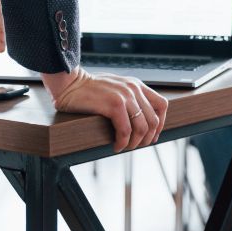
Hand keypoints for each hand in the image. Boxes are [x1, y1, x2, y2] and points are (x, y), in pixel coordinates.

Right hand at [45, 68, 168, 152]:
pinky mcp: (113, 104)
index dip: (160, 124)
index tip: (152, 136)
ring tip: (124, 147)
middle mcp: (134, 89)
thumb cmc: (89, 89)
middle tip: (135, 146)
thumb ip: (129, 98)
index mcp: (136, 85)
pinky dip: (122, 142)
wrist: (70, 83)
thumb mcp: (116, 88)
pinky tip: (116, 146)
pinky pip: (125, 130)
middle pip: (153, 121)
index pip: (162, 105)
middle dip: (147, 139)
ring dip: (134, 143)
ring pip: (142, 128)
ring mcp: (125, 96)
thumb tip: (140, 121)